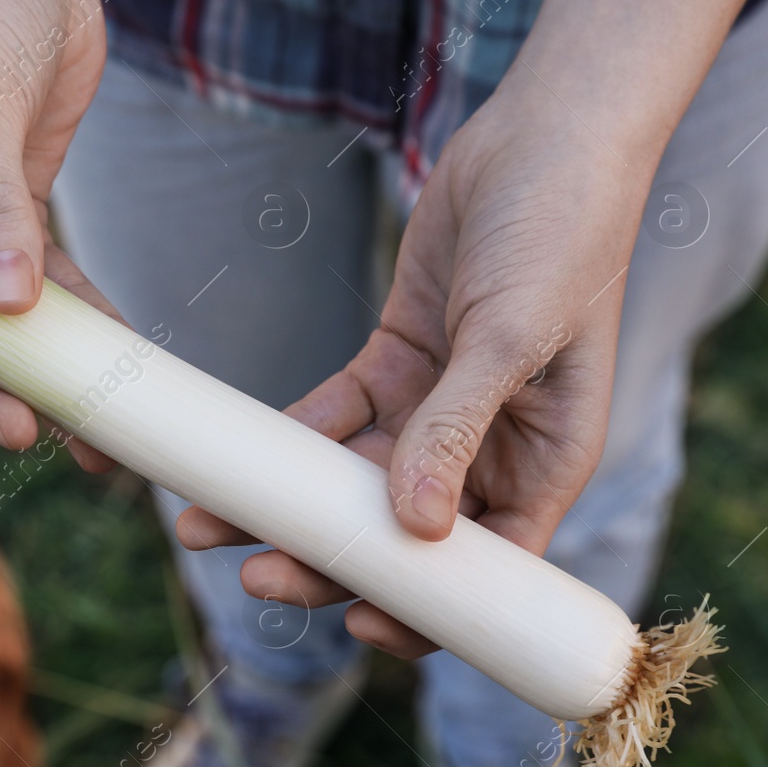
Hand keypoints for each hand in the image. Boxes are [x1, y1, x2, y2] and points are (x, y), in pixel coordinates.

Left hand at [177, 76, 659, 657]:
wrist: (543, 139)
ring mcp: (439, 408)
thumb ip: (457, 426)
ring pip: (354, 482)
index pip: (488, 568)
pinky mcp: (397, 363)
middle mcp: (491, 449)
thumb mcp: (510, 337)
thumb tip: (415, 528)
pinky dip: (288, 440)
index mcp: (545, 462)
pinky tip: (235, 459)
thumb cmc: (561, 236)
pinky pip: (334, 418)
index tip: (357, 627)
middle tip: (255, 576)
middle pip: (402, 536)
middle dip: (329, 561)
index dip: (426, 610)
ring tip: (207, 525)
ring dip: (287, 506)